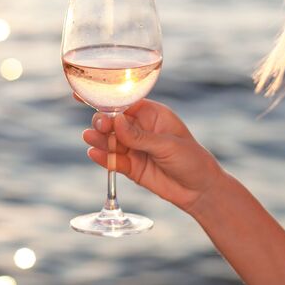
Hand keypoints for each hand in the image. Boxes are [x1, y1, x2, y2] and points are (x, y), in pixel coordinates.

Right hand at [81, 97, 223, 213]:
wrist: (199, 191)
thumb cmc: (191, 159)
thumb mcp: (168, 145)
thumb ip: (140, 136)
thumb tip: (116, 121)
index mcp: (152, 114)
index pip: (124, 102)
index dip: (105, 98)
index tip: (84, 93)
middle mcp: (140, 129)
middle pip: (113, 121)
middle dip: (103, 121)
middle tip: (100, 126)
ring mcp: (134, 148)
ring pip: (110, 141)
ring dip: (99, 139)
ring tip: (90, 138)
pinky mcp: (131, 167)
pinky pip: (113, 160)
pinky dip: (103, 158)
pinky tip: (94, 154)